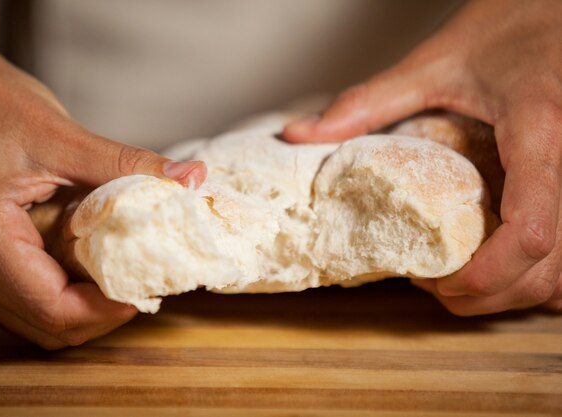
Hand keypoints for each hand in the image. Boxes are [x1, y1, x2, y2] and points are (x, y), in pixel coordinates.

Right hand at [0, 17, 206, 347]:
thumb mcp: (60, 134)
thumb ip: (125, 165)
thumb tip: (188, 179)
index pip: (52, 307)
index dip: (105, 310)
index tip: (142, 292)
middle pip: (42, 324)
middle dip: (96, 314)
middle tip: (136, 285)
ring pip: (29, 318)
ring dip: (77, 305)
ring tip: (114, 275)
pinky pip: (17, 296)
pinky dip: (55, 291)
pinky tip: (82, 264)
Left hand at [283, 0, 561, 314]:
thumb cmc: (512, 23)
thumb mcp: (436, 61)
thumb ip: (369, 102)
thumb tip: (300, 135)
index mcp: (539, 131)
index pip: (532, 229)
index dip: (488, 275)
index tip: (442, 284)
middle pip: (549, 270)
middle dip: (489, 294)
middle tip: (438, 285)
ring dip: (516, 290)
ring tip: (467, 277)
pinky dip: (544, 274)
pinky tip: (507, 262)